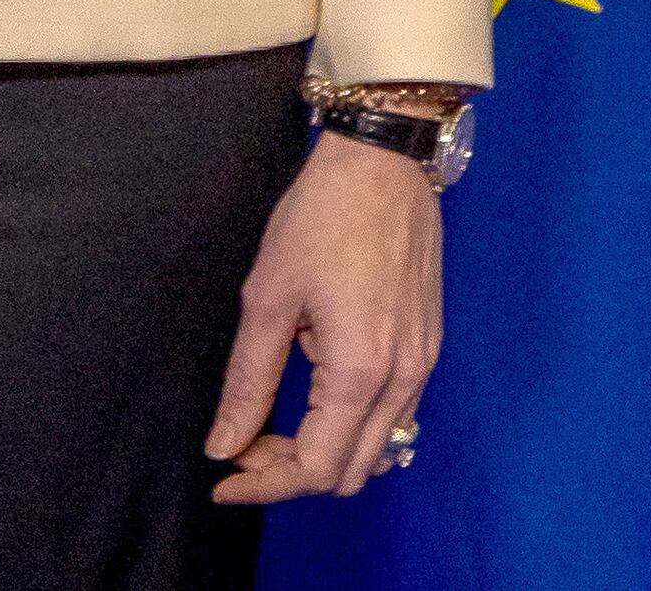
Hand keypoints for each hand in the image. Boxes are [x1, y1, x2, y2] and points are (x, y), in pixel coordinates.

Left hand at [209, 132, 442, 501]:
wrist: (382, 167)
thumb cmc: (319, 221)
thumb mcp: (267, 299)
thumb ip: (249, 380)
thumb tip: (224, 443)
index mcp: (361, 373)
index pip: (317, 467)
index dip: (265, 483)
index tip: (223, 479)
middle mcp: (403, 382)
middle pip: (351, 471)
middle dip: (291, 472)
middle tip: (240, 446)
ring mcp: (423, 368)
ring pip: (376, 449)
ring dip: (322, 451)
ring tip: (268, 424)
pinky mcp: (427, 351)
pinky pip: (393, 417)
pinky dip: (349, 425)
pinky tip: (310, 397)